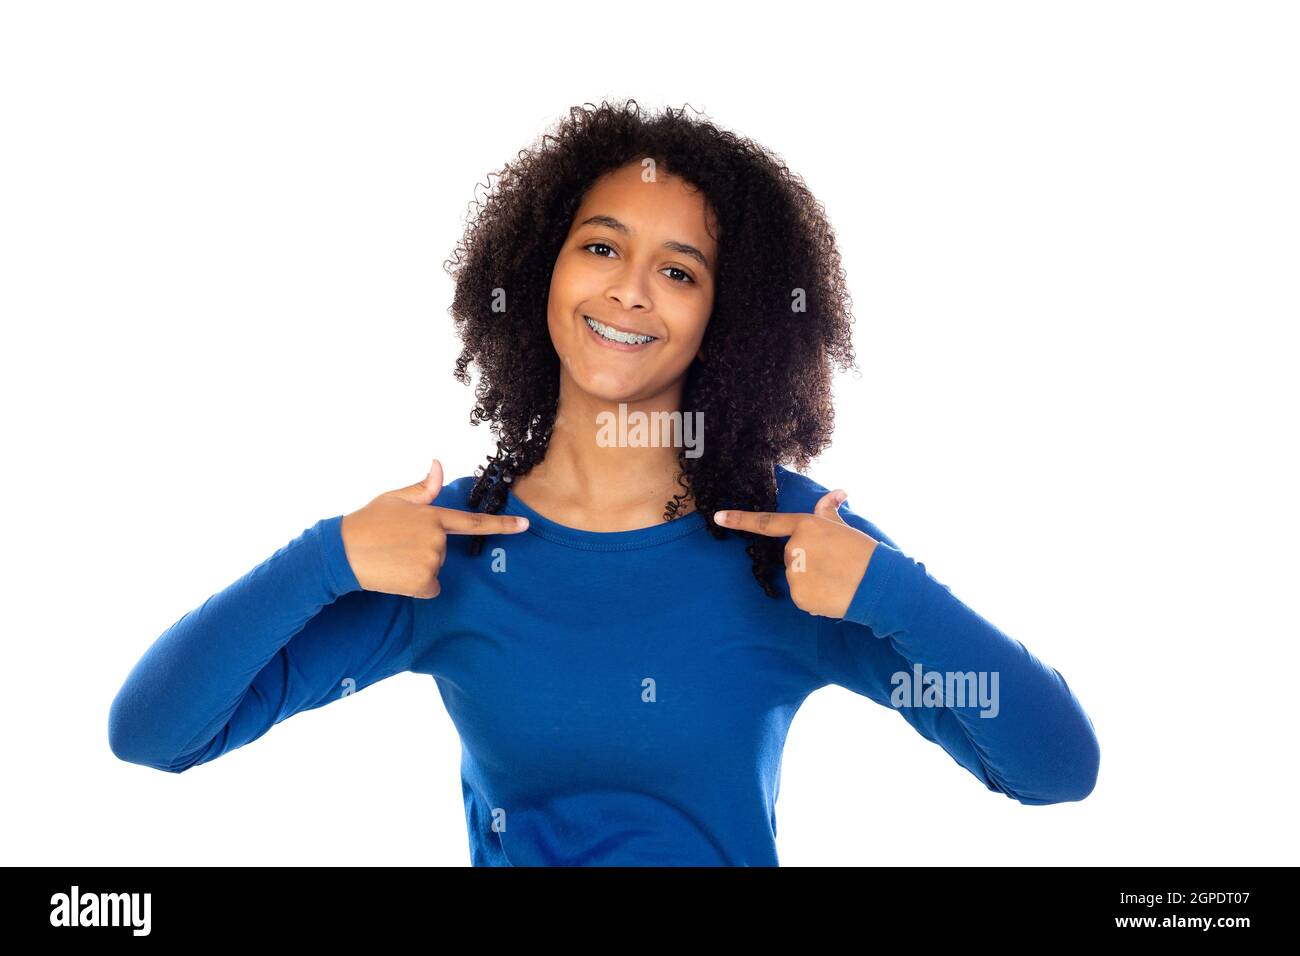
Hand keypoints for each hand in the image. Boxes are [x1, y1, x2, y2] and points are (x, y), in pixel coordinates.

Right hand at [340, 458, 527, 598]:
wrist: (342, 552)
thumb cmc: (367, 522)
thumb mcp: (395, 499)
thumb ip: (423, 487)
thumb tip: (439, 465)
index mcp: (433, 515)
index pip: (474, 521)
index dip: (503, 525)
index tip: (526, 526)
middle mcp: (437, 538)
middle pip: (444, 550)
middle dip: (425, 549)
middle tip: (397, 544)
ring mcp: (432, 561)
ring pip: (436, 569)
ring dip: (418, 568)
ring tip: (393, 558)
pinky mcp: (424, 582)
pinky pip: (431, 588)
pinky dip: (416, 585)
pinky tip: (396, 574)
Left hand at [714, 489, 877, 618]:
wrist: (880, 584)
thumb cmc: (865, 553)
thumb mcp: (845, 527)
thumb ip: (830, 512)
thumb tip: (837, 492)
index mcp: (805, 527)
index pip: (767, 523)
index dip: (740, 519)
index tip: (718, 517)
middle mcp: (795, 548)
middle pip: (790, 557)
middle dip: (808, 561)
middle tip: (834, 565)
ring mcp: (795, 573)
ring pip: (796, 577)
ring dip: (812, 580)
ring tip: (836, 579)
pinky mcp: (799, 597)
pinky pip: (802, 597)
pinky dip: (815, 598)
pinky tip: (833, 594)